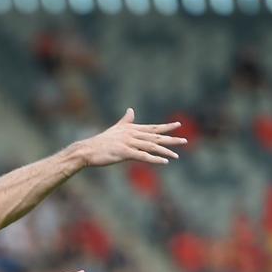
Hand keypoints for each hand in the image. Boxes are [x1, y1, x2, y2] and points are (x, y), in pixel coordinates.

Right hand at [69, 109, 184, 166]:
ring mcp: (128, 143)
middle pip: (155, 137)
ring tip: (176, 155)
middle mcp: (131, 134)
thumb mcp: (115, 129)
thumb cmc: (100, 142)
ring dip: (164, 151)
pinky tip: (164, 162)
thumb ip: (125, 120)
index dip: (165, 127)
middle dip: (170, 139)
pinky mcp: (124, 153)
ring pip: (150, 147)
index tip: (178, 125)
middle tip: (185, 141)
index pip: (152, 128)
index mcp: (130, 129)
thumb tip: (131, 109)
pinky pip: (142, 156)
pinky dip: (154, 159)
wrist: (86, 150)